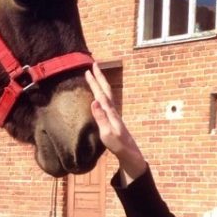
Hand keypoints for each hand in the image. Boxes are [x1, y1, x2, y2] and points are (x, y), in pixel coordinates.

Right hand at [86, 63, 146, 182]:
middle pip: (106, 89)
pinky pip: (106, 100)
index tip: (88, 70)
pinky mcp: (113, 117)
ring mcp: (114, 113)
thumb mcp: (107, 133)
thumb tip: (94, 101)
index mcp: (110, 112)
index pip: (100, 93)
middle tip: (94, 64)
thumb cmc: (117, 144)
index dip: (94, 82)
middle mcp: (113, 109)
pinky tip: (99, 94)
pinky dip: (102, 92)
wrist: (129, 151)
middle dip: (99, 77)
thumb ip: (101, 117)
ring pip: (107, 93)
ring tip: (96, 75)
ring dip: (101, 83)